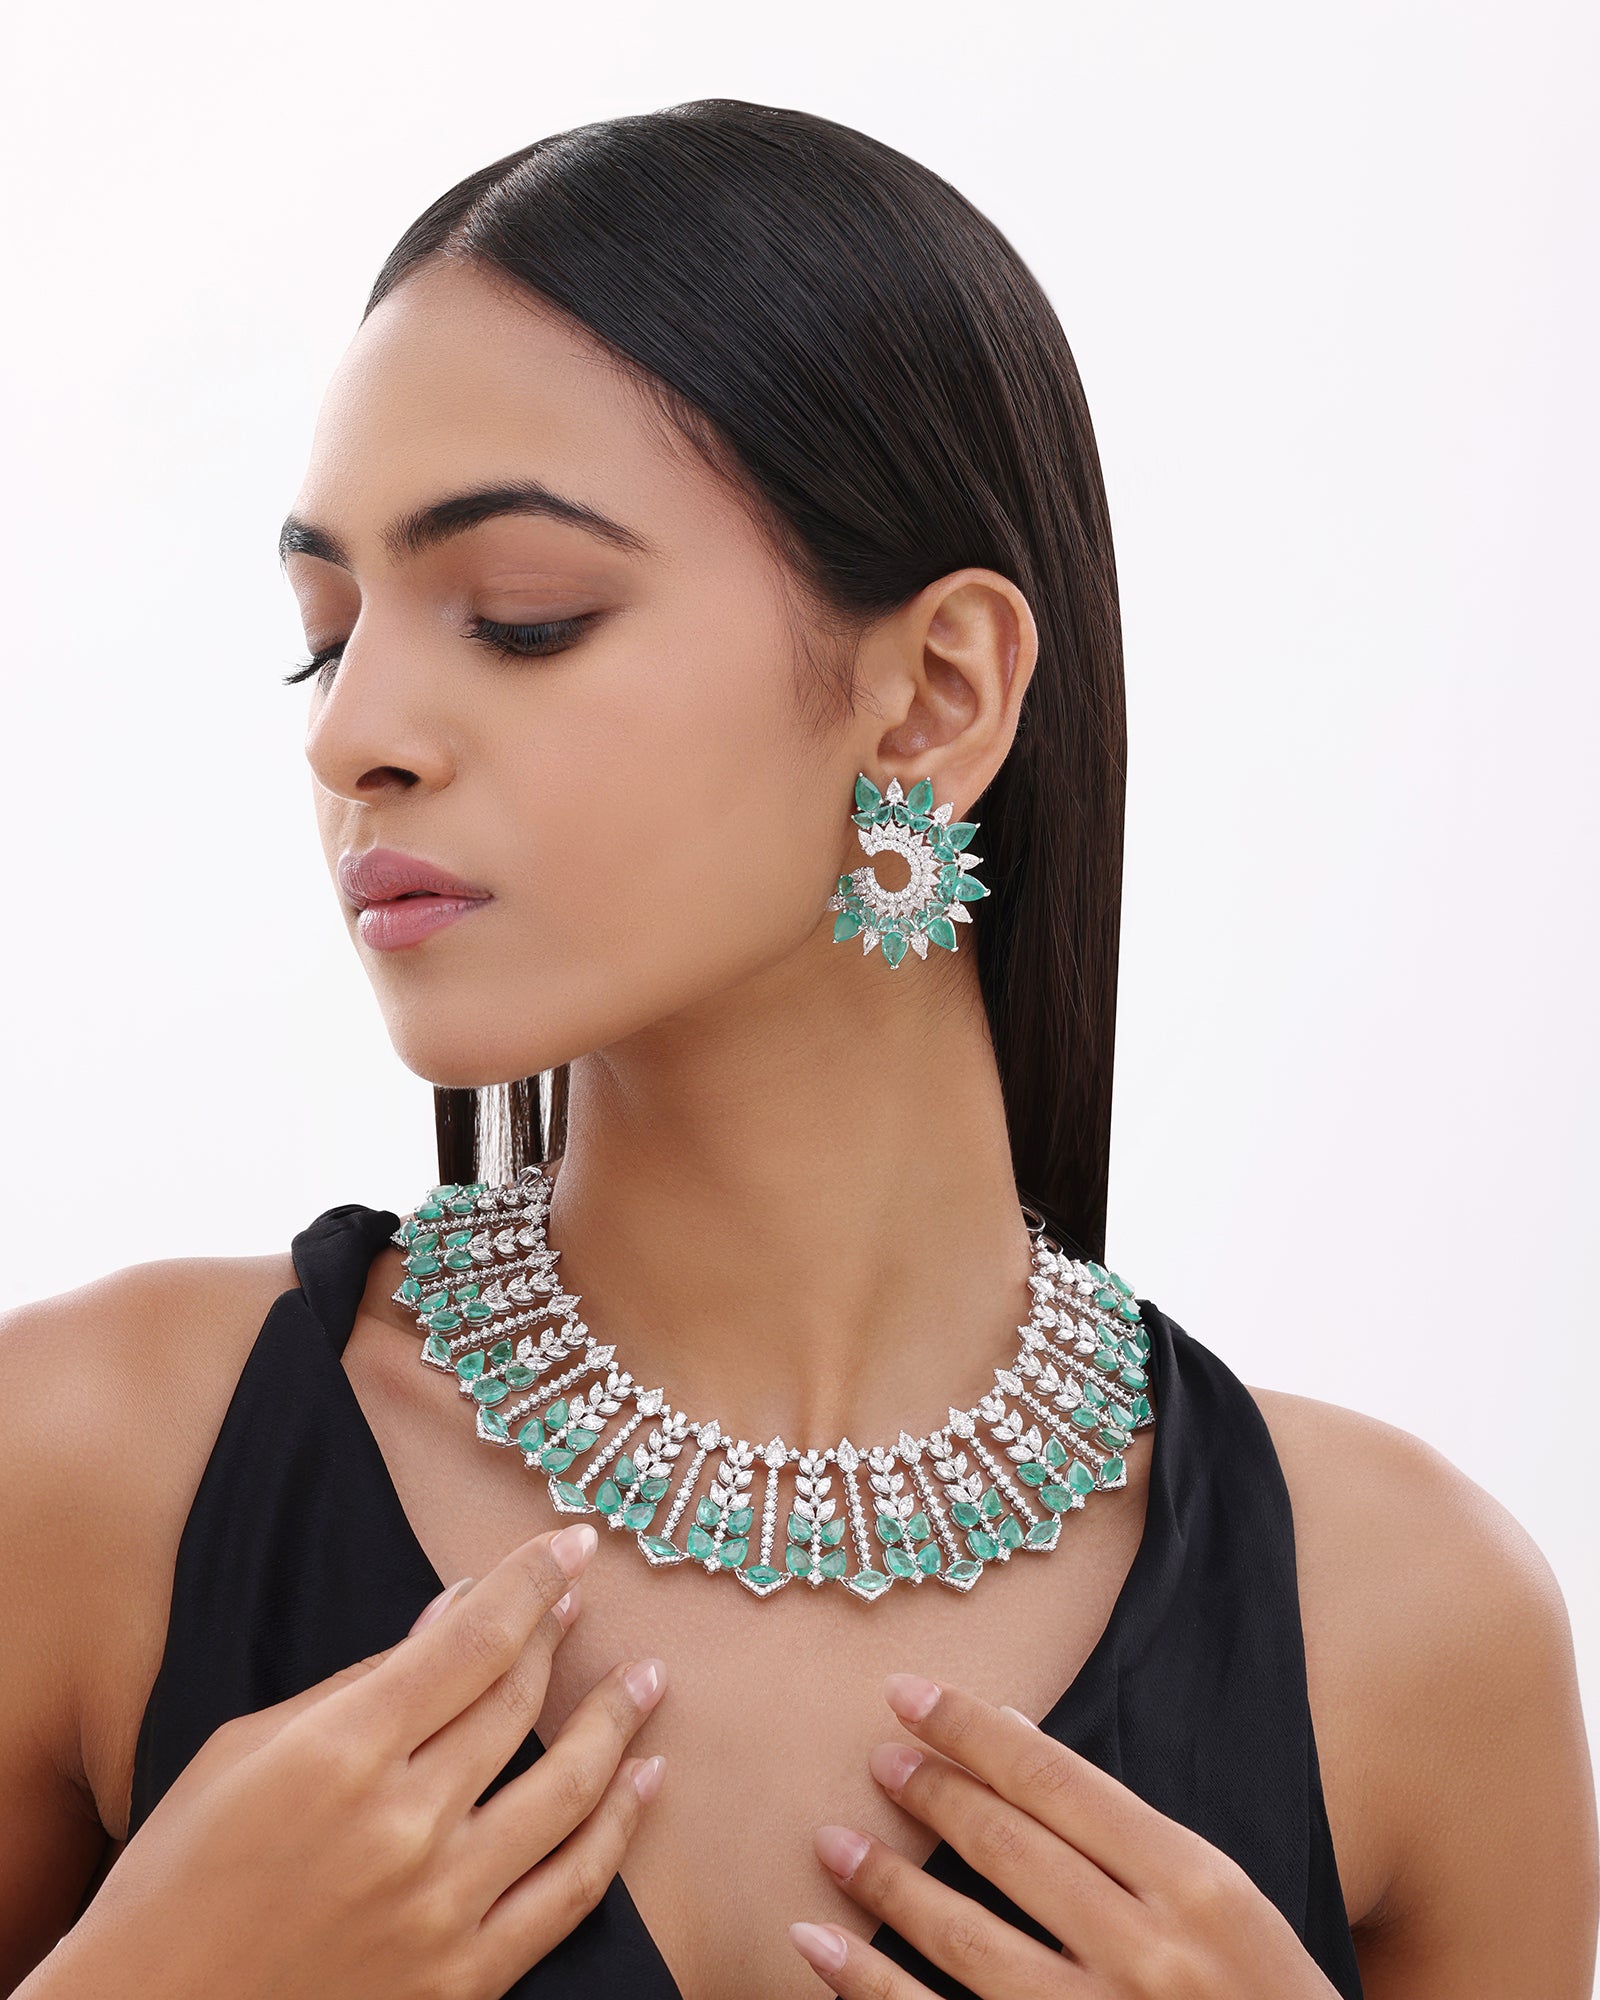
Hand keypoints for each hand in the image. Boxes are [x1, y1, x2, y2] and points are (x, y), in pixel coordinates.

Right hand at [40, 1524, 668, 1999]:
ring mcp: (442, 1908)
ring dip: (617, 1723)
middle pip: (518, 1702)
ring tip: (645, 1679)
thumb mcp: (244, 1750)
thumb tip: (453, 1612)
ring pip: (568, 1789)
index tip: (571, 1541)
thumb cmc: (177, 1876)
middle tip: (581, 1601)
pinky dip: (619, 1829)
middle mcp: (405, 1825)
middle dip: (558, 1636)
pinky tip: (644, 1780)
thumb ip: (359, 1681)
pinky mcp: (463, 1980)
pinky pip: (571, 1892)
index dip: (531, 1581)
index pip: (473, 1638)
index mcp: (343, 1753)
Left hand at [788, 1675, 1340, 1997]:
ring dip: (888, 1886)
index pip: (1058, 1779)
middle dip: (931, 1792)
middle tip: (875, 1758)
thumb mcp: (1232, 1908)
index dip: (972, 1730)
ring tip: (833, 1841)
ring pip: (967, 1939)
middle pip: (1009, 1847)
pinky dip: (869, 1985)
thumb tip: (1017, 1743)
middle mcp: (1149, 1952)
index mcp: (1199, 1885)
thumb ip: (1134, 1837)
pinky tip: (818, 1948)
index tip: (909, 1693)